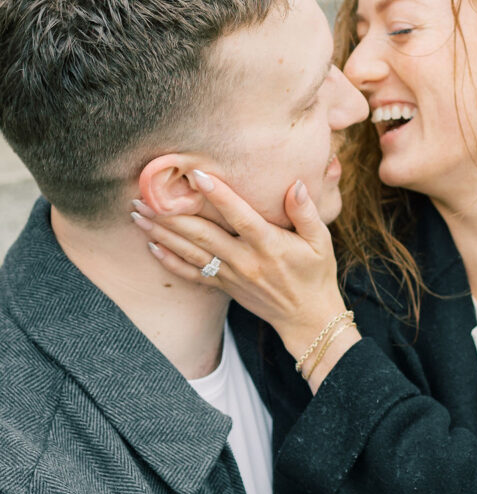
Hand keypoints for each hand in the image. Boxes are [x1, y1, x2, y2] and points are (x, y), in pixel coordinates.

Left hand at [131, 172, 359, 383]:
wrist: (308, 318)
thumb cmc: (316, 274)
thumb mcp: (321, 240)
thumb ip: (306, 211)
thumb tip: (295, 184)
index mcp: (269, 244)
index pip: (239, 216)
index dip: (218, 194)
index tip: (195, 174)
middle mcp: (245, 260)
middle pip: (202, 234)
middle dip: (170, 214)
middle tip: (142, 196)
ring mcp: (232, 276)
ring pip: (190, 252)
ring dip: (161, 233)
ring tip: (137, 216)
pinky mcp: (224, 287)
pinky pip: (191, 275)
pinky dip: (170, 262)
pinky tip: (152, 247)